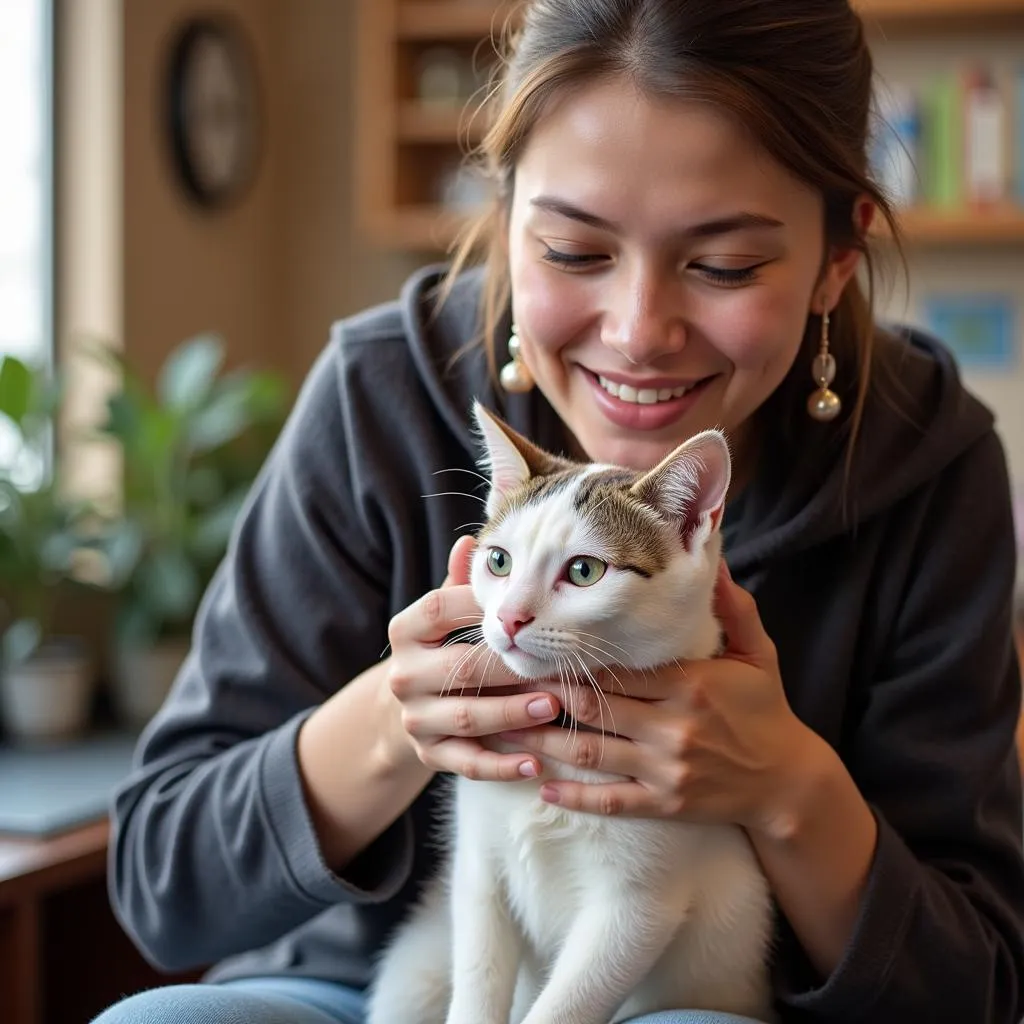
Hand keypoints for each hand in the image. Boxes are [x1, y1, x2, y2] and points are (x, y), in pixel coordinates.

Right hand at [386, 535, 560, 782]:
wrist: (415, 707)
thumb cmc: (447, 647)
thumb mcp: (449, 614)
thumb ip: (462, 584)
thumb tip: (472, 541)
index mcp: (406, 630)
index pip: (440, 609)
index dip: (482, 607)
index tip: (527, 607)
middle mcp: (404, 675)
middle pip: (462, 669)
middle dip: (512, 670)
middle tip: (557, 667)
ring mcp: (415, 717)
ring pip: (468, 718)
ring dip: (514, 714)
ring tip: (554, 708)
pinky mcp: (429, 755)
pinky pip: (467, 763)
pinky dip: (502, 766)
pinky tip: (535, 764)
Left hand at [500, 560, 824, 832]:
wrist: (789, 782)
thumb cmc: (766, 710)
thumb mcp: (757, 652)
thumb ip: (733, 607)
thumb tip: (715, 559)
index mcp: (688, 684)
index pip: (616, 668)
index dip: (572, 658)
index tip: (535, 648)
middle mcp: (671, 726)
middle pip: (592, 706)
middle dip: (542, 695)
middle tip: (502, 683)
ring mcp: (665, 769)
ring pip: (590, 753)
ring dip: (541, 743)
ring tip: (500, 730)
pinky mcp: (665, 804)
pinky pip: (611, 801)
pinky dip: (574, 796)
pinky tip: (543, 788)